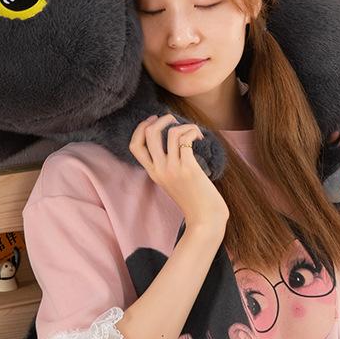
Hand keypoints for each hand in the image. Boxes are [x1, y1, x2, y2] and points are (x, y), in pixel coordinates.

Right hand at [129, 113, 228, 230]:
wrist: (205, 219)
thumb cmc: (194, 200)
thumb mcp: (173, 183)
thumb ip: (168, 167)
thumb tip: (173, 144)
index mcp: (153, 173)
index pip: (135, 146)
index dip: (140, 128)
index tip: (152, 120)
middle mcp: (159, 170)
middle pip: (149, 134)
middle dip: (161, 119)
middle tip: (173, 119)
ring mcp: (173, 169)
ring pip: (171, 133)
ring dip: (184, 125)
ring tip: (194, 131)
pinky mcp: (188, 168)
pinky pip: (186, 139)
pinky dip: (193, 131)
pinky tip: (200, 137)